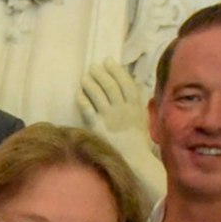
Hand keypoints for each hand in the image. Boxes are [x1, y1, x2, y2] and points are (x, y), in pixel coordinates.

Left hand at [78, 59, 167, 199]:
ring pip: (98, 94)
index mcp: (135, 106)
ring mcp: (109, 117)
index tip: (108, 61)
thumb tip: (131, 85)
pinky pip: (87, 108)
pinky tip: (79, 92)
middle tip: (93, 67)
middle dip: (101, 73)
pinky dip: (83, 98)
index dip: (116, 70)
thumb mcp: (141, 118)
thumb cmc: (137, 140)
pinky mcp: (97, 126)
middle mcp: (122, 109)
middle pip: (110, 85)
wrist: (133, 160)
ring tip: (85, 77)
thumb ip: (136, 102)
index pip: (125, 82)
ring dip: (90, 83)